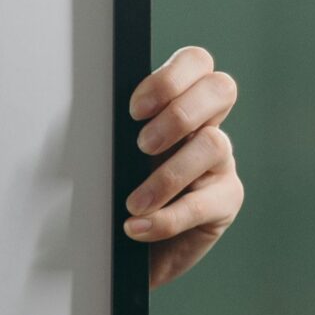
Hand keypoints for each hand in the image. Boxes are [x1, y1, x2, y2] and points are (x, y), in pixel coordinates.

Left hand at [124, 46, 242, 288]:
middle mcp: (206, 125)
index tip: (135, 110)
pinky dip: (167, 218)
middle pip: (221, 88)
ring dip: (168, 175)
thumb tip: (88, 113)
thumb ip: (113, 129)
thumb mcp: (110, 154)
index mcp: (178, 103)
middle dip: (179, 113)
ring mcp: (221, 162)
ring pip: (214, 144)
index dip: (171, 78)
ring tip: (134, 203)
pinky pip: (205, 203)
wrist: (125, 251)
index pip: (196, 62)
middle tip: (142, 146)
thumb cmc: (114, 193)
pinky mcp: (226, 201)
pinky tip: (137, 227)